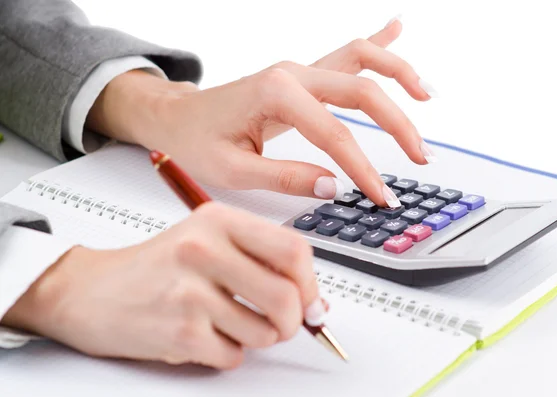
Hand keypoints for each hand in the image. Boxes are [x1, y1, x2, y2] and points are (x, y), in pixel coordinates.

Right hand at [2, 203, 322, 368]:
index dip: (310, 282)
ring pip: (265, 332)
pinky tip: (205, 336)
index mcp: (218, 219)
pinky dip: (228, 354)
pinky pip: (233, 356)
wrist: (91, 291)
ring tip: (232, 326)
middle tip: (283, 324)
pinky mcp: (178, 331)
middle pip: (286, 296)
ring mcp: (189, 292)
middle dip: (295, 320)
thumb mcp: (208, 241)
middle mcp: (204, 249)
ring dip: (258, 338)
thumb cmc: (156, 266)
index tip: (309, 299)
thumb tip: (312, 301)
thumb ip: (260, 260)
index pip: (294, 250)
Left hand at [87, 18, 437, 207]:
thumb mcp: (233, 169)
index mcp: (275, 93)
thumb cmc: (197, 140)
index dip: (362, 168)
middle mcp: (292, 73)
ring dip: (398, 73)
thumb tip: (331, 187)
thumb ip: (285, 177)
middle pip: (361, 90)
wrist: (178, 116)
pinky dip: (376, 43)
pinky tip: (397, 28)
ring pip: (361, 57)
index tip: (380, 195)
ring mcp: (298, 70)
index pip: (334, 135)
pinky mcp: (301, 75)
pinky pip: (346, 53)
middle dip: (398, 124)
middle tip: (421, 157)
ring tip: (426, 95)